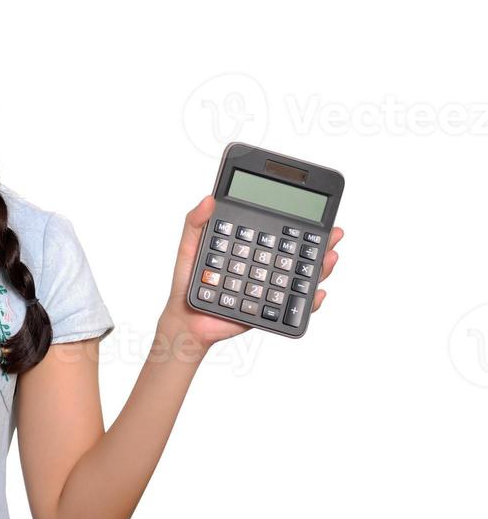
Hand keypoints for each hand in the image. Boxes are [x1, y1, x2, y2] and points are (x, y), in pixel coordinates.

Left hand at [159, 195, 343, 349]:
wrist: (186, 319)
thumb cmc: (189, 282)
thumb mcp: (189, 246)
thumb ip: (196, 221)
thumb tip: (209, 199)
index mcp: (250, 248)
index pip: (278, 232)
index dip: (299, 224)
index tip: (315, 215)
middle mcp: (264, 267)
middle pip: (298, 253)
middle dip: (320, 244)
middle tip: (333, 235)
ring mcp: (269, 287)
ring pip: (302, 278)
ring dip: (320, 268)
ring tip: (328, 258)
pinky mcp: (268, 309)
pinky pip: (294, 309)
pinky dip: (308, 303)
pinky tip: (316, 293)